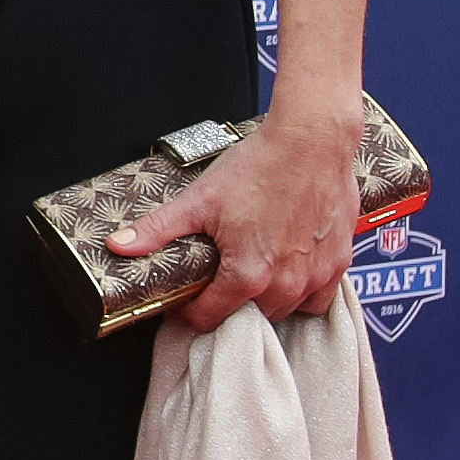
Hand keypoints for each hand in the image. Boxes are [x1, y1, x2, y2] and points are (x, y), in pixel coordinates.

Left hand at [105, 105, 360, 332]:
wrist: (312, 140)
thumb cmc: (260, 165)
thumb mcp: (199, 199)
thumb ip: (158, 229)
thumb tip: (119, 245)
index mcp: (248, 275)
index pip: (212, 317)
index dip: (191, 312)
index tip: (185, 302)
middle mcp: (286, 284)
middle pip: (251, 318)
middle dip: (230, 307)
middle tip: (217, 286)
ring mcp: (317, 276)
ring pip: (288, 311)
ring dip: (268, 304)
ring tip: (251, 281)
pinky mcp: (339, 263)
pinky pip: (320, 298)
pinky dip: (303, 294)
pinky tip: (288, 274)